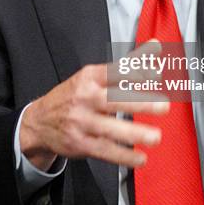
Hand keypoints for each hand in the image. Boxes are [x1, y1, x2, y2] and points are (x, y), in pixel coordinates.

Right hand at [20, 41, 168, 170]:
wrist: (40, 121)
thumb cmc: (74, 95)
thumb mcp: (94, 75)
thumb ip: (127, 65)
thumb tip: (155, 46)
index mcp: (89, 77)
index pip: (114, 72)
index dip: (134, 72)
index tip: (155, 74)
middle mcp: (85, 98)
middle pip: (113, 100)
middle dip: (140, 103)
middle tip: (163, 106)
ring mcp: (81, 122)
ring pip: (109, 129)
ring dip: (134, 134)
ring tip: (155, 136)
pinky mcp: (80, 143)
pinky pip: (105, 150)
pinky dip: (124, 156)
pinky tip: (140, 158)